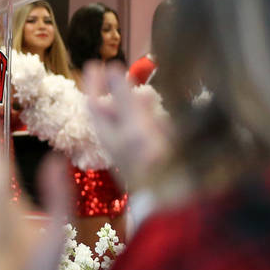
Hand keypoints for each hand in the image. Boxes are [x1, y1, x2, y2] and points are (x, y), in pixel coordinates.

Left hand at [84, 62, 170, 187]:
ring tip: (149, 94)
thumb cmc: (151, 165)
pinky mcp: (158, 161)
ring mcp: (138, 153)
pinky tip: (169, 122)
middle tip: (124, 74)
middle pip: (114, 113)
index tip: (95, 63)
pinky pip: (154, 138)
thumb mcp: (135, 127)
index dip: (94, 83)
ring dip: (141, 107)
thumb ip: (123, 99)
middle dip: (120, 94)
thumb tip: (111, 68)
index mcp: (108, 135)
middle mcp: (119, 143)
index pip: (94, 103)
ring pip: (134, 123)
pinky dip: (159, 125)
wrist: (175, 206)